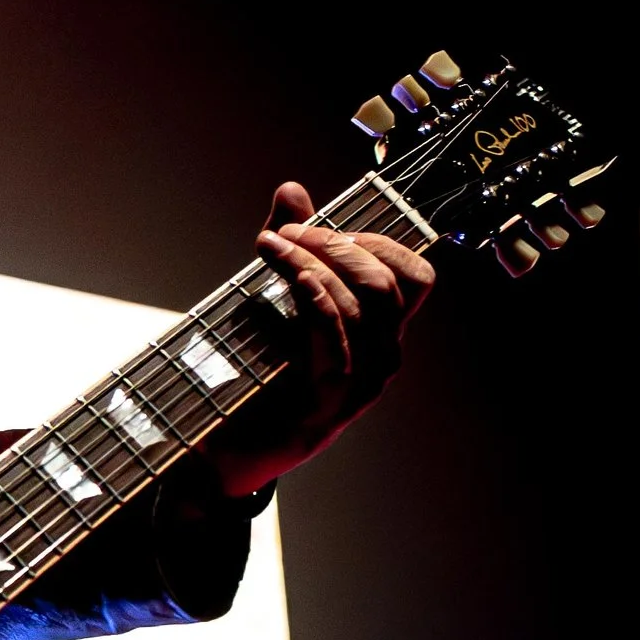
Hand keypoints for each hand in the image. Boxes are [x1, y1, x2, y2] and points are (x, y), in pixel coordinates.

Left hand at [208, 182, 436, 496]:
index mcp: (378, 333)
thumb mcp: (275, 300)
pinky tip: (296, 279)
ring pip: (362, 306)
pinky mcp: (328, 405)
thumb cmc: (255, 375)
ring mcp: (361, 385)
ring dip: (316, 265)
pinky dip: (318, 302)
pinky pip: (338, 342)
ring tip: (273, 247)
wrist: (224, 450)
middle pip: (387, 283)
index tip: (319, 224)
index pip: (415, 275)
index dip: (376, 240)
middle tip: (286, 232)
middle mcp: (381, 358)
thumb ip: (292, 247)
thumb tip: (293, 189)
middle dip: (335, 244)